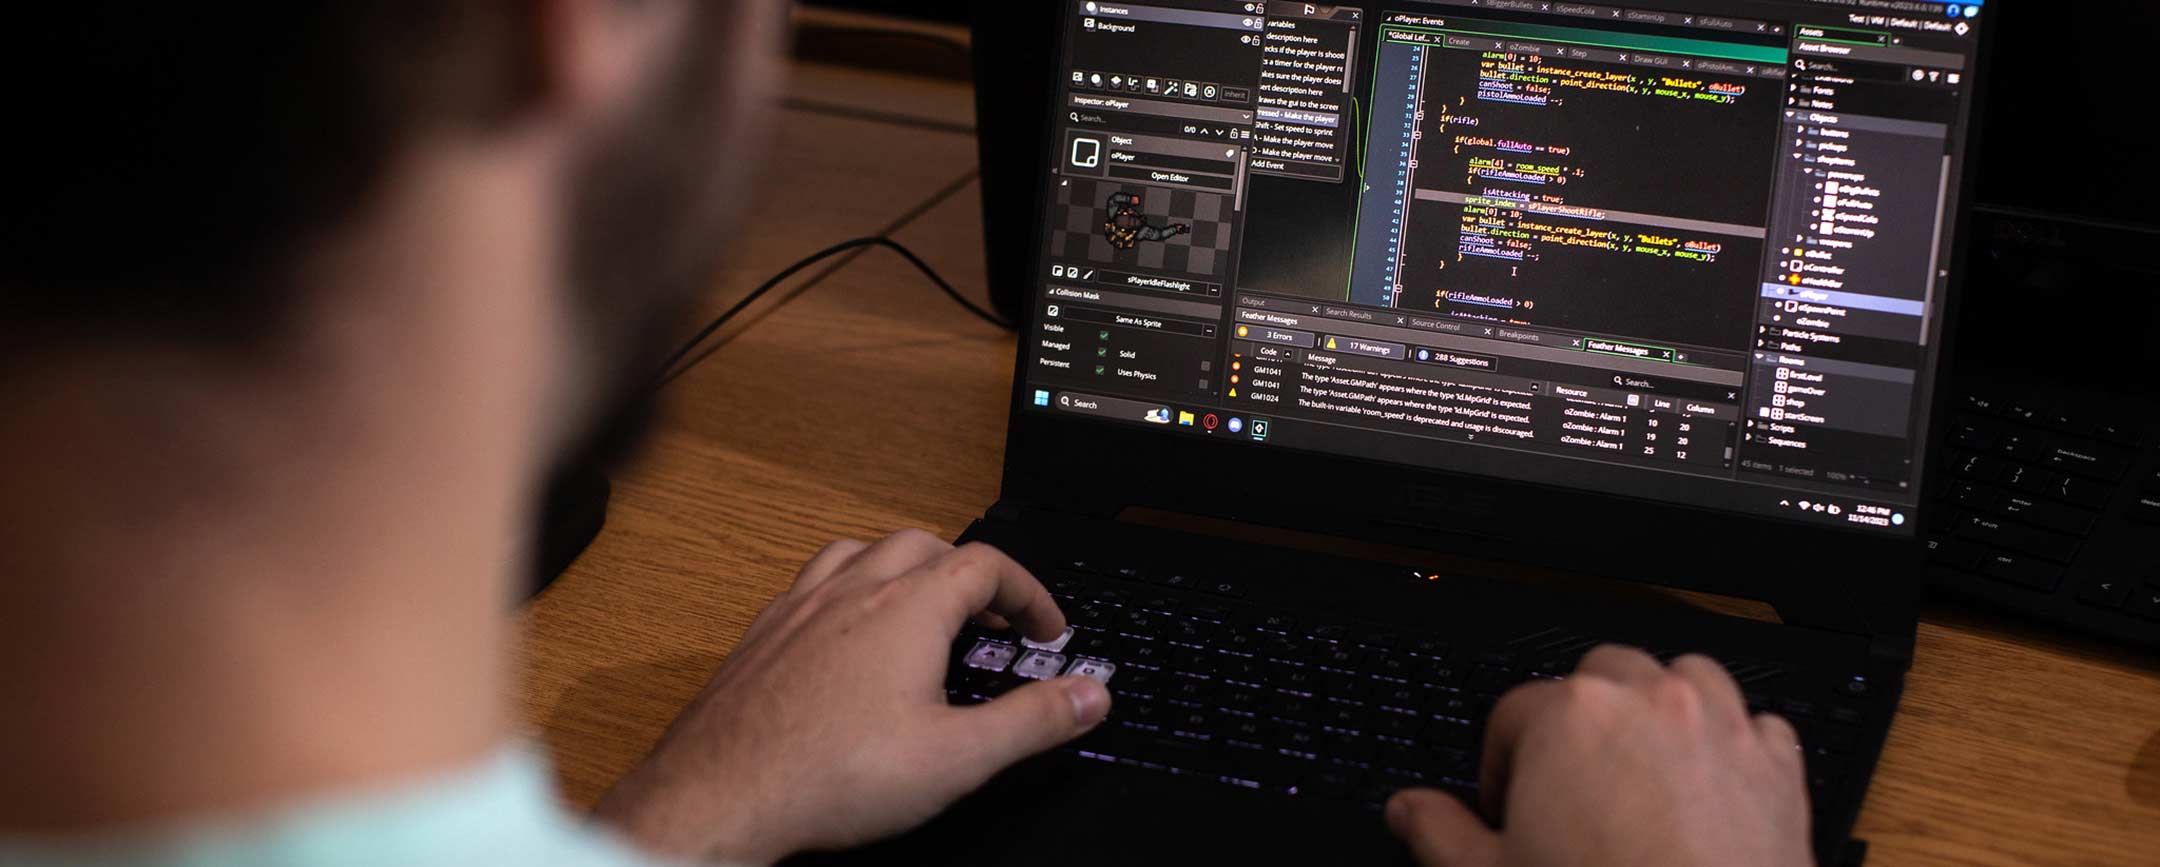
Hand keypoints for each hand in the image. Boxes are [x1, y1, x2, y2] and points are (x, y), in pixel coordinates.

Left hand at [592, 530, 1111, 863]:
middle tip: (993, 619)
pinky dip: (848, 590)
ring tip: (926, 607)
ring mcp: (801, 607)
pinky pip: (813, 583)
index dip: (1028, 593)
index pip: (987, 565)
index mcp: (908, 608)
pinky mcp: (764, 634)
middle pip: (926, 545)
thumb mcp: (957, 759)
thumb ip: (1032, 722)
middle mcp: (853, 591)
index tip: (1046, 629)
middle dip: (970, 573)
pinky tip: (848, 631)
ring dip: (905, 568)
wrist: (723, 795)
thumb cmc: (830, 775)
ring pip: (863, 552)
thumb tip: (1090, 694)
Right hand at [1386, 645, 1811, 866]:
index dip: (1502, 763)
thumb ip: (1441, 835)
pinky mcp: (1777, 768)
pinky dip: (1734, 744)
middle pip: (1601, 674)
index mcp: (1568, 718)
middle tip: (1571, 783)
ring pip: (1686, 677)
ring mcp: (1720, 727)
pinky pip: (1757, 725)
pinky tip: (1712, 789)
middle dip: (1582, 717)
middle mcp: (1649, 702)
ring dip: (1662, 707)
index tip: (1509, 807)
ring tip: (1642, 767)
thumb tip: (1409, 810)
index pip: (1514, 711)